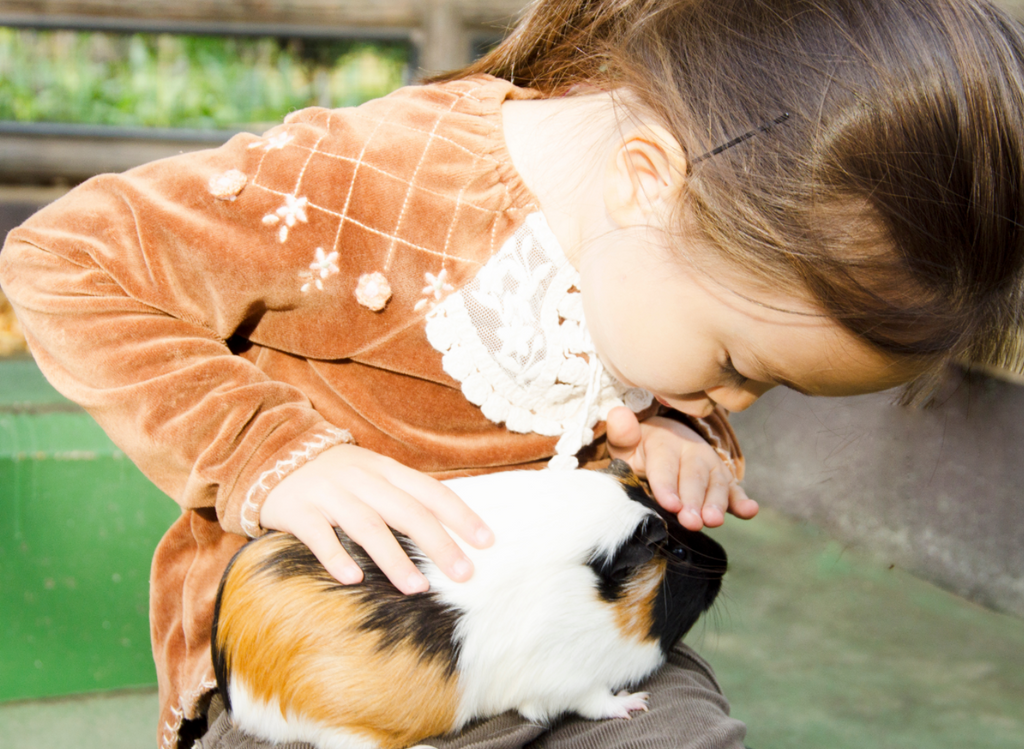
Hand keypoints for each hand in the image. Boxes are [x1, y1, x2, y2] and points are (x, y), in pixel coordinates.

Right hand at [259, 444, 493, 593]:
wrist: (269, 453)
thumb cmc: (333, 473)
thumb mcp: (372, 473)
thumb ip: (404, 495)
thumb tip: (449, 527)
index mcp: (386, 470)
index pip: (431, 491)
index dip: (461, 515)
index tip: (487, 541)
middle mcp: (362, 479)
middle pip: (407, 511)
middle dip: (439, 544)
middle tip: (465, 574)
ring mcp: (329, 494)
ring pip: (368, 526)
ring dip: (395, 559)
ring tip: (418, 588)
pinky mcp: (298, 511)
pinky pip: (319, 536)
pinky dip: (336, 558)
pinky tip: (354, 580)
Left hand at [605, 406, 757, 530]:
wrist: (664, 440)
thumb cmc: (640, 448)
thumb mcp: (626, 442)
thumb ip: (621, 433)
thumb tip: (618, 415)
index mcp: (665, 442)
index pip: (665, 465)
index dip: (667, 484)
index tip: (669, 504)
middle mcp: (692, 452)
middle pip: (693, 477)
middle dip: (693, 500)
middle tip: (691, 521)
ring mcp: (710, 465)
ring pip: (716, 484)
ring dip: (717, 503)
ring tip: (713, 521)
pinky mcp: (723, 480)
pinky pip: (734, 490)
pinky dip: (743, 501)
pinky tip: (750, 511)